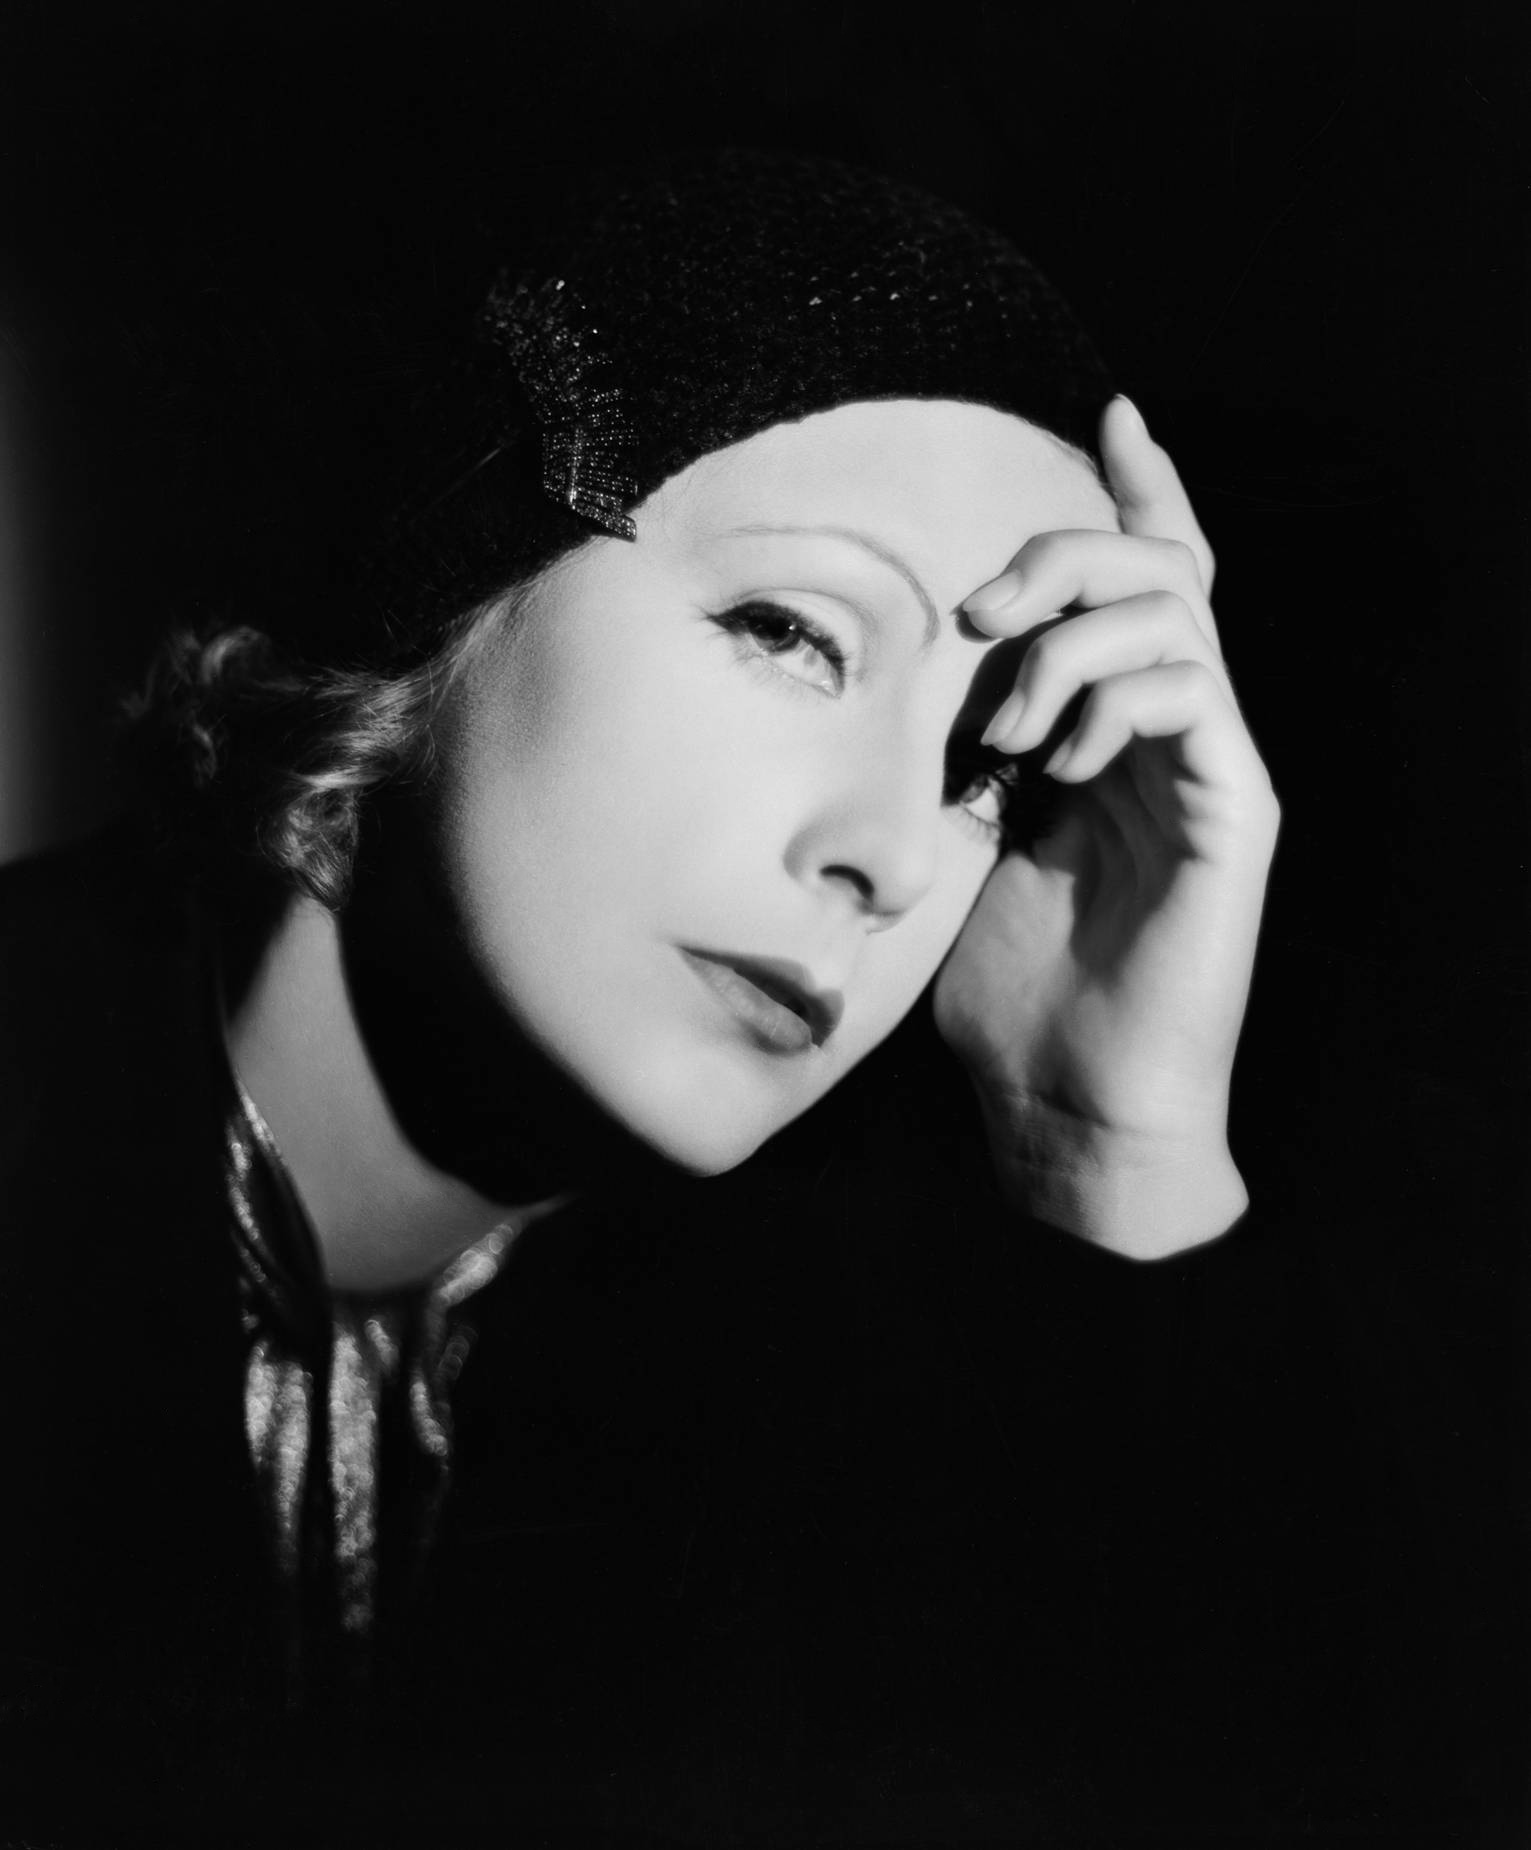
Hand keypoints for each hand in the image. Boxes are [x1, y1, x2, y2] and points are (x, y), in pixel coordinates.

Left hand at [933, 397, 1279, 1259]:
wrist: (1065, 1103)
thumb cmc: (1012, 990)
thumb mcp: (970, 842)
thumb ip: (977, 749)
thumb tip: (944, 668)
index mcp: (1115, 732)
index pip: (1142, 584)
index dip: (1136, 491)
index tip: (1108, 410)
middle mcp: (1176, 734)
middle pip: (1161, 567)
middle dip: (1066, 551)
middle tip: (982, 610)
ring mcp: (1213, 766)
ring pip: (1176, 609)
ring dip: (1069, 639)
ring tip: (1007, 728)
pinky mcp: (1239, 806)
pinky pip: (1192, 686)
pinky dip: (1111, 698)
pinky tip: (1058, 765)